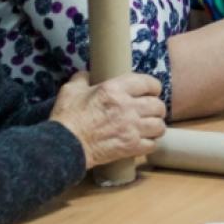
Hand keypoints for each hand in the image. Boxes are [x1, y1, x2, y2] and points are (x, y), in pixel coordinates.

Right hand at [49, 72, 166, 169]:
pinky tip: (145, 141)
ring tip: (150, 126)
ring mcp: (131, 129)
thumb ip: (82, 79)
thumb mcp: (71, 90)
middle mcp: (127, 107)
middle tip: (151, 110)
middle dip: (156, 107)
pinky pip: (152, 144)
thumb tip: (88, 76)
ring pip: (159, 126)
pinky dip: (151, 143)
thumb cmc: (67, 117)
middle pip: (158, 105)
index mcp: (114, 89)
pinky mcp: (130, 147)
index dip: (153, 86)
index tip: (152, 90)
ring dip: (156, 125)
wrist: (64, 146)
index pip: (148, 83)